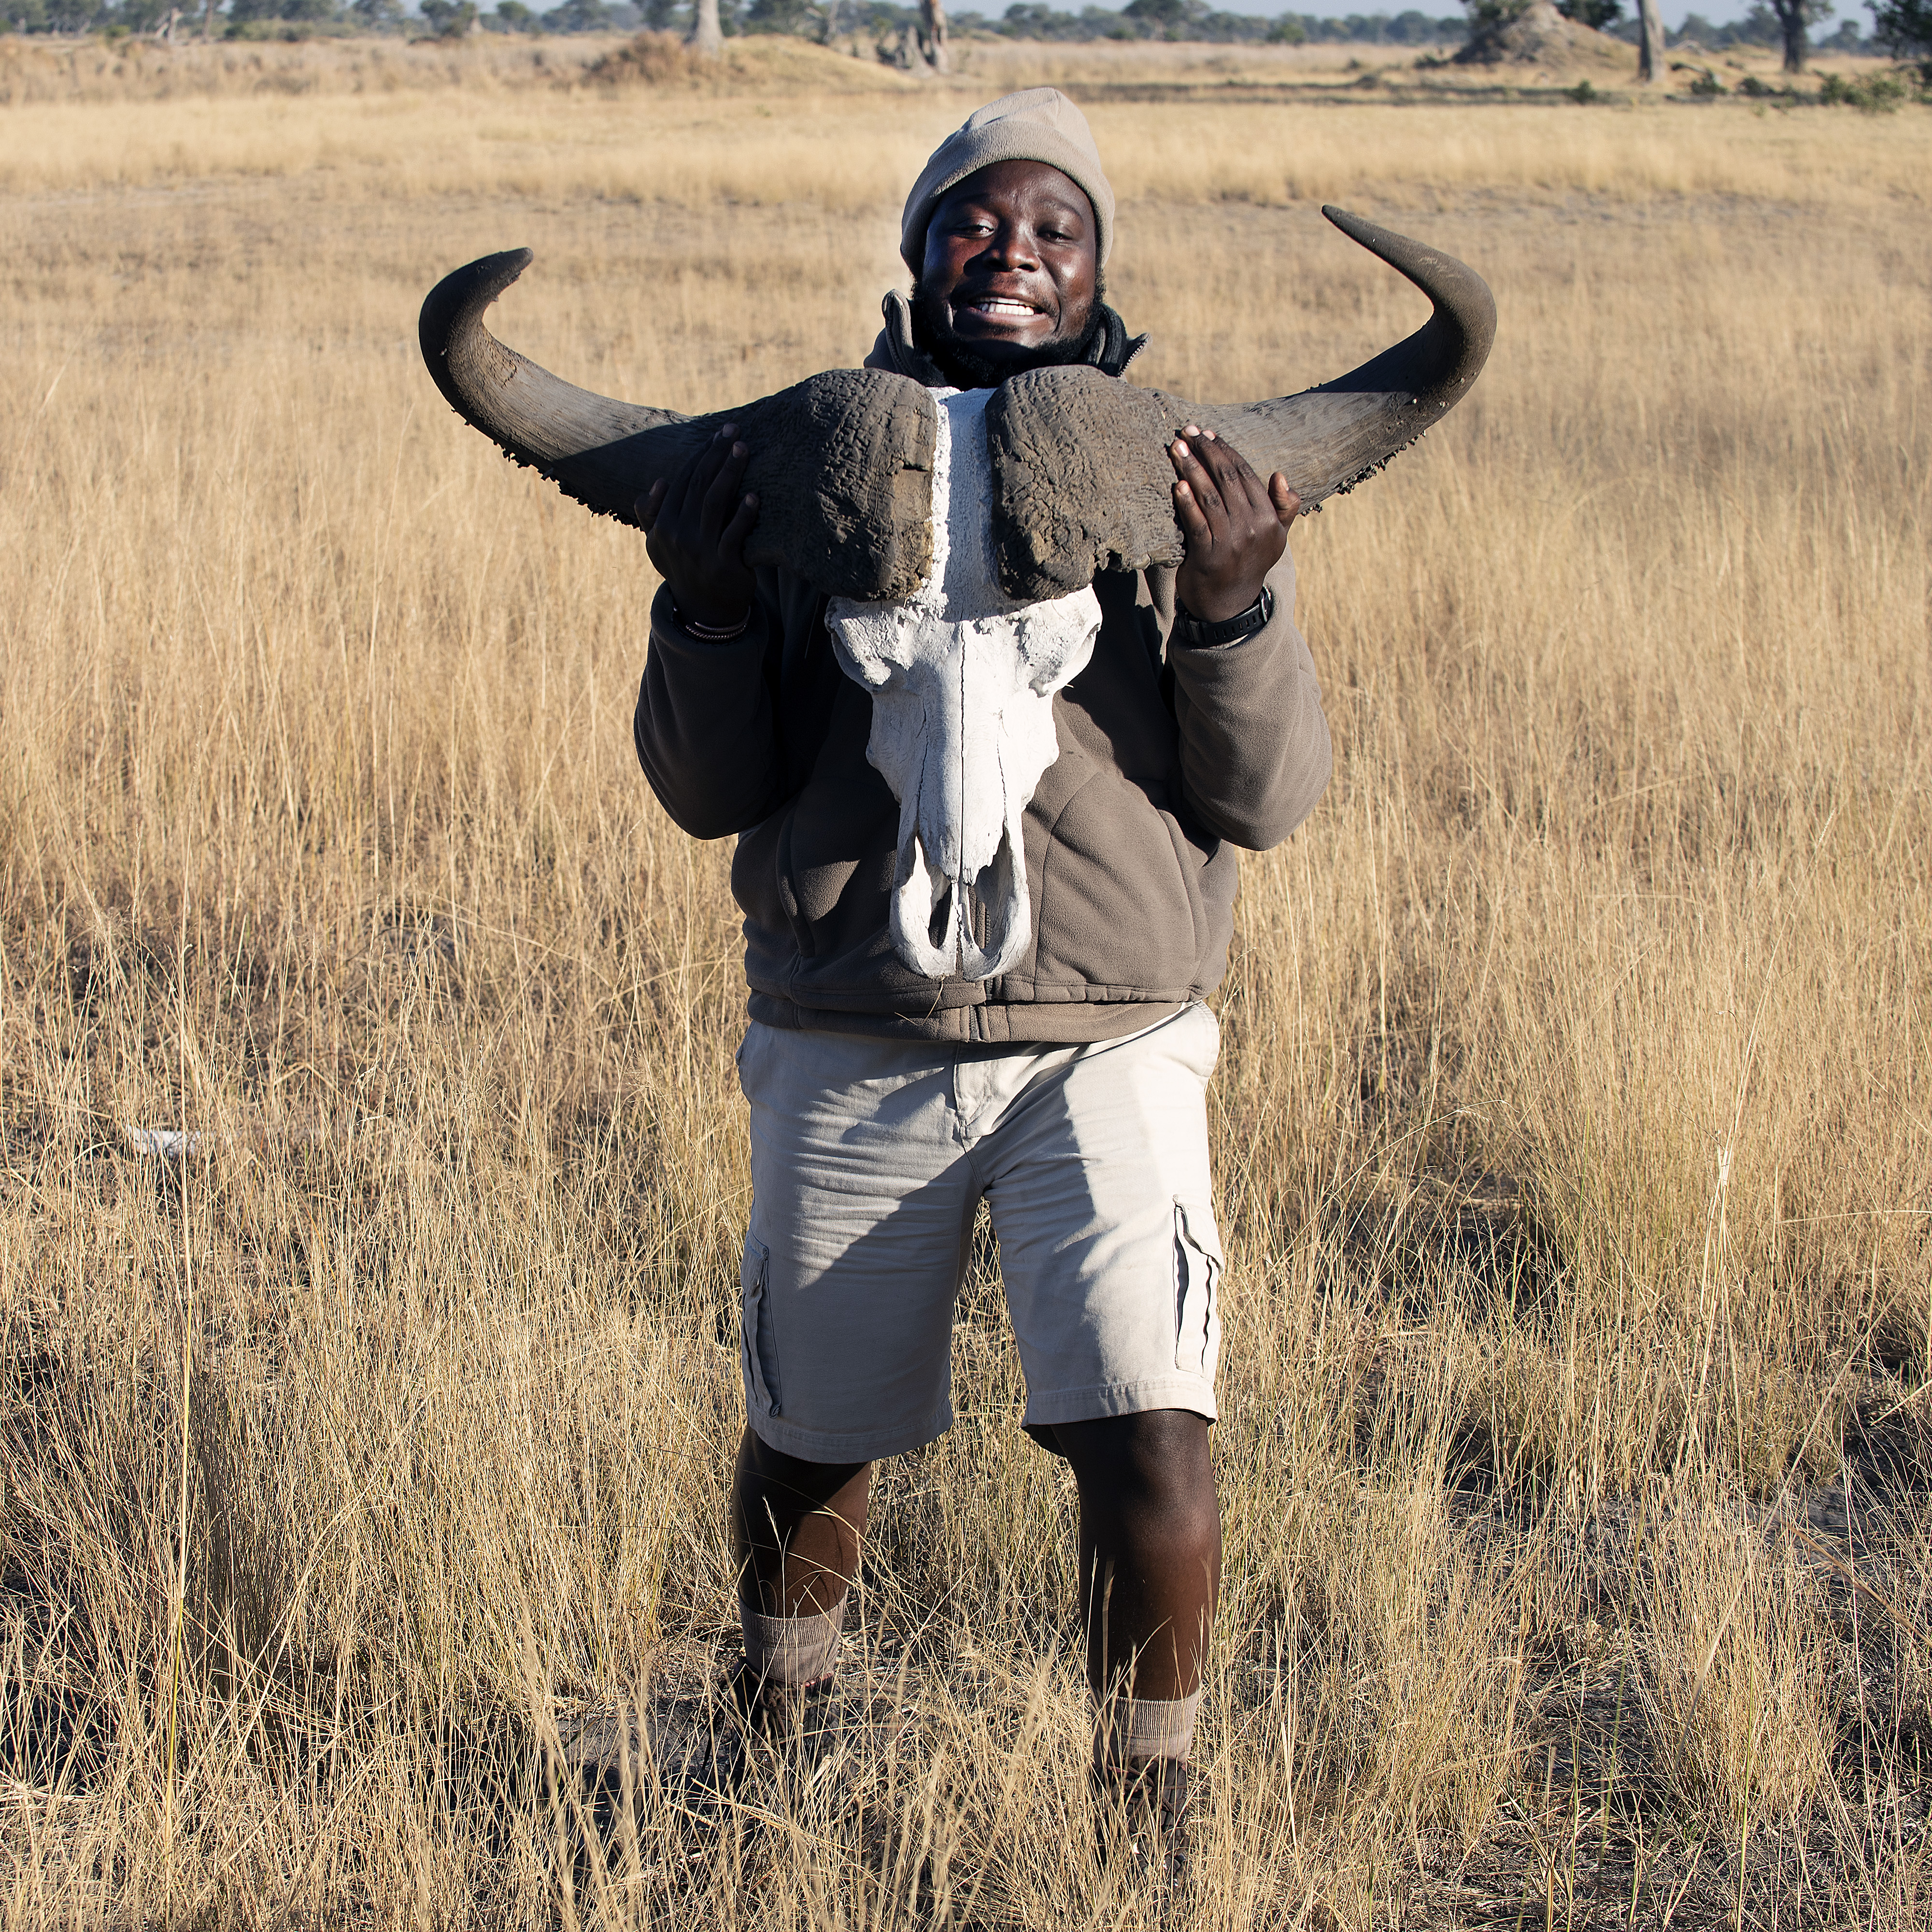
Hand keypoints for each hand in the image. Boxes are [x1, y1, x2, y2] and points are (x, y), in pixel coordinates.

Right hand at [638, 425, 759, 628]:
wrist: (703, 610)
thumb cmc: (683, 567)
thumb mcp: (657, 544)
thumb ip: (651, 514)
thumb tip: (658, 482)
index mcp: (662, 525)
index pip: (682, 481)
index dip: (701, 455)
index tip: (720, 434)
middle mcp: (678, 535)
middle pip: (698, 485)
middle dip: (717, 455)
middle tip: (735, 431)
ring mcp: (700, 550)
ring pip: (714, 503)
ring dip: (729, 473)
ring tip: (744, 450)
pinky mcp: (723, 565)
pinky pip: (734, 535)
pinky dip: (743, 515)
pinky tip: (754, 496)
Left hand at [1168, 426, 1298, 623]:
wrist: (1230, 604)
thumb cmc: (1249, 561)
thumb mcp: (1276, 537)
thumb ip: (1284, 507)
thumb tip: (1280, 475)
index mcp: (1269, 518)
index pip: (1245, 475)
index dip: (1225, 451)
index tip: (1208, 434)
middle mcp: (1253, 528)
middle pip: (1226, 480)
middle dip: (1205, 452)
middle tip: (1187, 432)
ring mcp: (1230, 542)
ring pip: (1209, 497)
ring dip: (1190, 469)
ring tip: (1176, 448)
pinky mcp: (1208, 556)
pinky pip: (1196, 523)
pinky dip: (1186, 503)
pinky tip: (1177, 485)